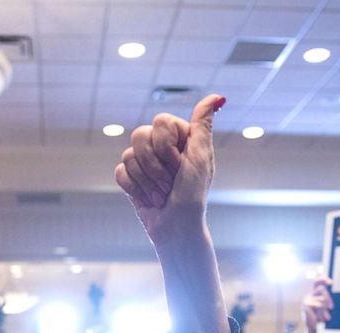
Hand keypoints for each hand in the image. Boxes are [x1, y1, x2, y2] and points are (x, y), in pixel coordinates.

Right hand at [115, 93, 230, 332]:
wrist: (176, 228)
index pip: (160, 122)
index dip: (167, 146)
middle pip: (140, 135)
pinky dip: (134, 189)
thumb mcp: (201, 157)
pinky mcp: (130, 178)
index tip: (180, 164)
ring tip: (161, 195)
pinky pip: (120, 172)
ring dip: (147, 181)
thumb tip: (219, 96)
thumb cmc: (193, 194)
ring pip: (129, 155)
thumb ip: (202, 125)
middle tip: (170, 182)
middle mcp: (162, 146)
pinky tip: (147, 199)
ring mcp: (144, 161)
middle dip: (155, 165)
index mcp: (181, 137)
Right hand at [302, 277, 333, 332]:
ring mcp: (307, 300)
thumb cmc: (324, 318)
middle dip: (328, 299)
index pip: (318, 281)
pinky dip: (322, 312)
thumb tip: (337, 293)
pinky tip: (322, 318)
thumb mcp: (328, 307)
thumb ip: (329, 299)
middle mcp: (310, 295)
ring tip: (326, 317)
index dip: (323, 279)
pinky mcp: (306, 305)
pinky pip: (318, 305)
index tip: (331, 282)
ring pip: (321, 299)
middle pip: (322, 290)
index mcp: (316, 293)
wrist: (317, 331)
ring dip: (325, 309)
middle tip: (331, 308)